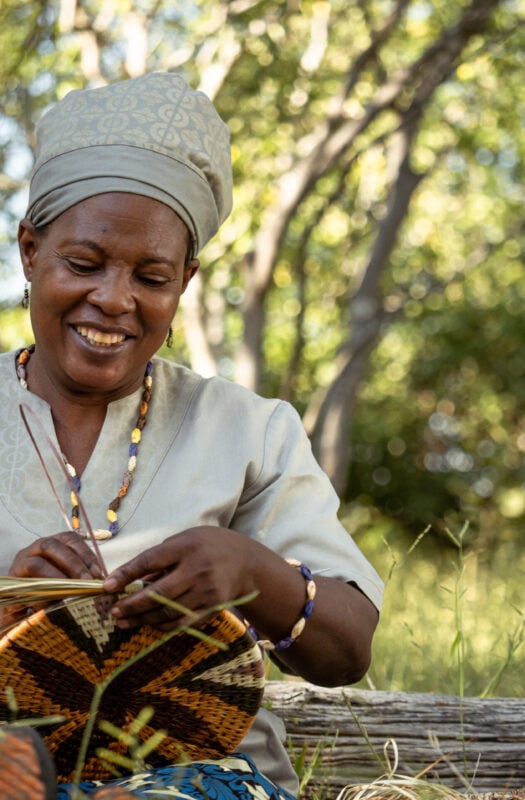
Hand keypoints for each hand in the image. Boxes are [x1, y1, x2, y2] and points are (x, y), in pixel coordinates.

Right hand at [2, 532, 104, 626]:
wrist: (21, 610)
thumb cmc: (49, 591)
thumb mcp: (67, 580)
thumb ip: (81, 577)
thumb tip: (102, 581)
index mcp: (53, 544)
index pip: (70, 539)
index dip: (86, 553)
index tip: (98, 572)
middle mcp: (34, 549)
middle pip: (52, 546)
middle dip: (73, 563)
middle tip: (87, 581)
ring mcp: (20, 564)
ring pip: (36, 564)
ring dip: (57, 578)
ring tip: (71, 591)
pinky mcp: (12, 583)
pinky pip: (25, 587)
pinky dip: (41, 595)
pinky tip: (53, 603)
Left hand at [103, 526, 252, 630]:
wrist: (246, 562)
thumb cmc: (208, 546)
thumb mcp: (185, 540)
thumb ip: (161, 557)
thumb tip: (130, 579)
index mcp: (186, 547)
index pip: (150, 561)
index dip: (126, 575)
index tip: (106, 586)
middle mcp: (197, 570)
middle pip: (158, 593)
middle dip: (132, 605)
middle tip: (113, 610)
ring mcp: (207, 592)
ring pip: (168, 612)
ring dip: (143, 619)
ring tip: (123, 621)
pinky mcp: (213, 608)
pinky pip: (183, 623)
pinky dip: (163, 626)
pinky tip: (148, 624)